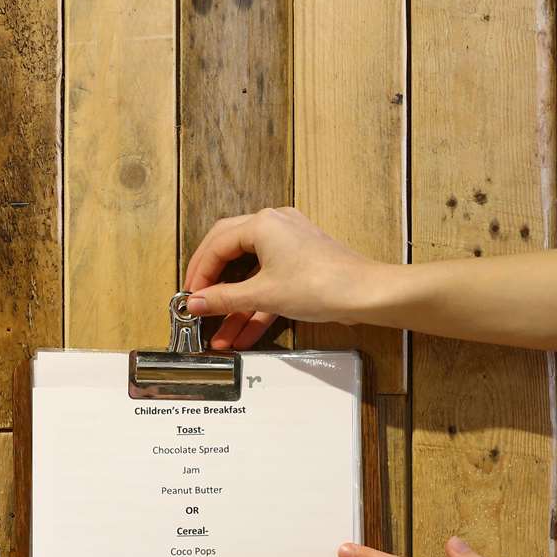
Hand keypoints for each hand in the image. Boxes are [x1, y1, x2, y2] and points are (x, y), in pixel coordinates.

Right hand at [182, 207, 379, 349]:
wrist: (366, 294)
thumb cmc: (324, 284)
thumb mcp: (264, 294)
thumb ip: (225, 299)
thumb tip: (197, 302)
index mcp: (262, 224)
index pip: (216, 245)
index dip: (199, 273)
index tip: (190, 296)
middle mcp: (275, 227)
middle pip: (230, 254)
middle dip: (212, 284)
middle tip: (196, 303)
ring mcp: (290, 245)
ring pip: (251, 274)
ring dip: (236, 304)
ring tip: (219, 331)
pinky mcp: (302, 264)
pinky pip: (270, 283)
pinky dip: (257, 306)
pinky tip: (243, 332)